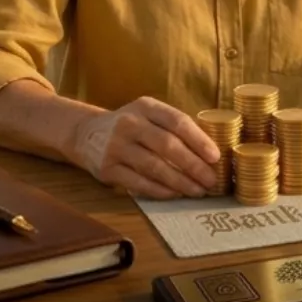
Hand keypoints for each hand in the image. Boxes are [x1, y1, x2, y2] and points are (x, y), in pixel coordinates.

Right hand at [69, 96, 221, 198]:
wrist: (86, 133)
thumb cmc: (131, 126)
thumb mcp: (148, 115)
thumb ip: (173, 127)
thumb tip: (210, 152)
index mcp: (145, 106)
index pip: (177, 121)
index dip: (199, 140)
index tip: (215, 157)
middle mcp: (129, 123)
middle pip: (167, 146)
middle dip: (193, 165)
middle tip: (211, 180)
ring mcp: (116, 146)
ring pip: (154, 167)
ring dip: (180, 182)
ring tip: (197, 191)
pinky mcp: (107, 168)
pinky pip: (138, 183)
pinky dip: (159, 190)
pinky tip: (174, 194)